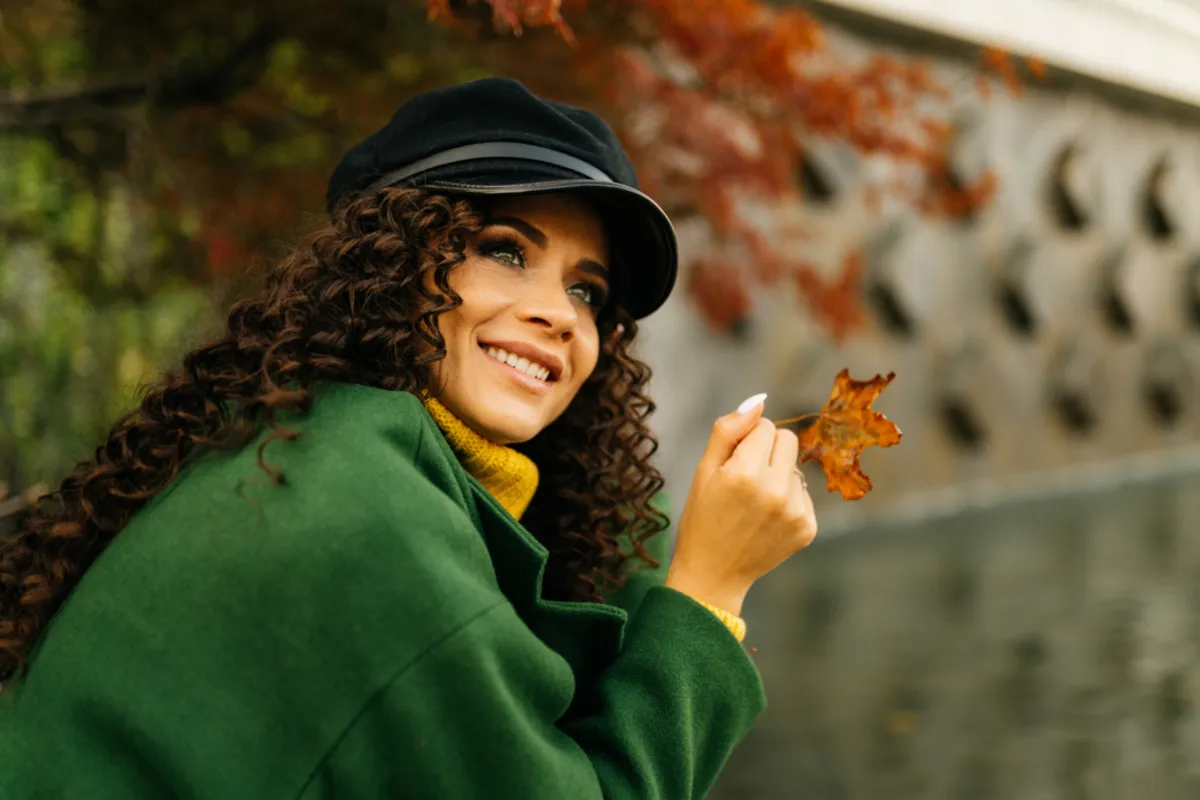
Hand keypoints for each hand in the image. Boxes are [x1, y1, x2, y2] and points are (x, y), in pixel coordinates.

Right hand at [666, 394, 817, 615]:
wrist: (713, 574)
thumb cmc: (702, 517)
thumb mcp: (703, 470)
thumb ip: (728, 430)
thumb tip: (758, 403)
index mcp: (744, 473)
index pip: (766, 426)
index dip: (747, 440)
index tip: (733, 463)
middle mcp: (775, 491)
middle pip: (788, 441)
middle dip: (768, 451)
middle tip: (745, 478)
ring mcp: (794, 512)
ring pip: (796, 468)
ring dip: (778, 477)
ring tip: (754, 503)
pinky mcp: (807, 528)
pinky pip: (803, 493)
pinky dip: (787, 500)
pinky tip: (766, 519)